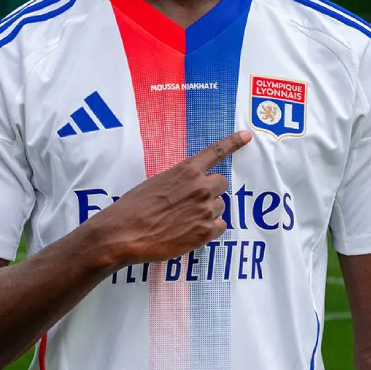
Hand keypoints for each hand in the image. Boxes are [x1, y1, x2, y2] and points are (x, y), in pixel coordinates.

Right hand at [89, 130, 252, 267]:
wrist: (124, 233)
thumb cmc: (133, 206)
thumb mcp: (156, 182)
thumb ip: (179, 181)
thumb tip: (189, 188)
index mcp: (187, 170)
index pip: (216, 152)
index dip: (233, 143)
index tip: (247, 136)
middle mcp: (201, 187)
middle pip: (221, 184)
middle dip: (210, 191)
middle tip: (192, 202)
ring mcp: (206, 210)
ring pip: (219, 207)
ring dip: (207, 212)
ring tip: (184, 220)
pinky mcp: (206, 232)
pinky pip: (220, 227)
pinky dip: (209, 230)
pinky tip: (190, 232)